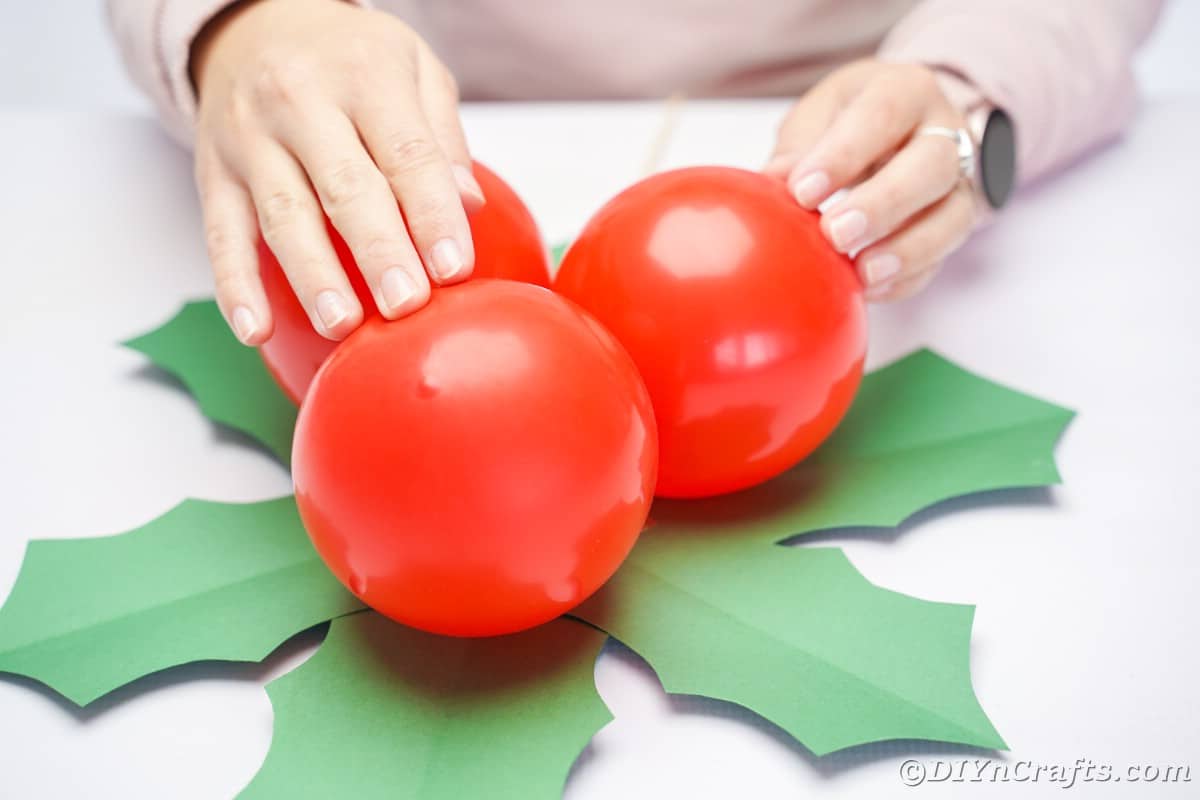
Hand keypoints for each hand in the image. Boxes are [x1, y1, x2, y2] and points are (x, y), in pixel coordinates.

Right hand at [191, 0, 481, 343]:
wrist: (251, 23)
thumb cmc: (348, 57)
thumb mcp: (412, 66)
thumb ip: (442, 135)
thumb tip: (468, 203)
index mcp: (364, 76)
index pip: (405, 152)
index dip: (431, 212)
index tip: (454, 267)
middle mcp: (300, 103)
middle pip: (344, 187)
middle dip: (377, 250)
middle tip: (405, 303)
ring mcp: (250, 139)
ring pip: (283, 216)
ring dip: (312, 277)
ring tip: (342, 325)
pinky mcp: (213, 172)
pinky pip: (221, 234)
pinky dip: (235, 286)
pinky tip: (255, 329)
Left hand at [766, 59, 979, 301]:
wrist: (899, 127)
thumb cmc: (850, 119)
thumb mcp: (820, 114)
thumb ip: (800, 145)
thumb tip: (773, 181)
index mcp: (906, 91)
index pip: (882, 116)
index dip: (843, 155)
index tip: (802, 192)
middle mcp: (945, 132)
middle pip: (931, 167)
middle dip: (882, 204)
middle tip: (836, 233)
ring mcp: (959, 181)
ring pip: (952, 216)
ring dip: (907, 249)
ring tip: (862, 273)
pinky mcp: (956, 224)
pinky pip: (943, 256)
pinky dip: (909, 277)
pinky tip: (874, 288)